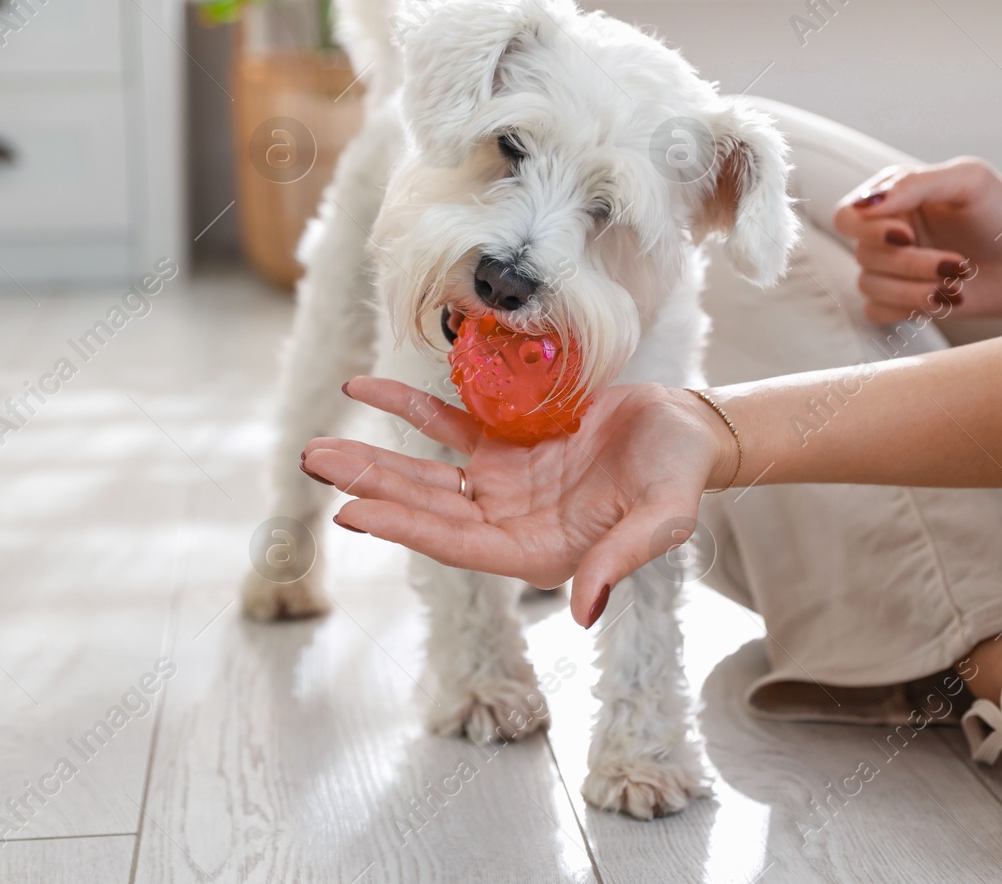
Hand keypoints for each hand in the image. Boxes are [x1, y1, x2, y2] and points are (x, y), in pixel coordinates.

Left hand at [301, 378, 733, 626]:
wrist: (688, 433)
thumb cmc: (679, 479)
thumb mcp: (661, 520)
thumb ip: (620, 561)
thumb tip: (585, 611)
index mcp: (536, 551)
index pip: (455, 542)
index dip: (404, 526)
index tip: (352, 512)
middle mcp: (508, 521)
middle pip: (426, 506)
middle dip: (369, 486)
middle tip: (313, 464)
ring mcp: (502, 483)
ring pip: (425, 472)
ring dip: (374, 457)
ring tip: (321, 447)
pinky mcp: (505, 445)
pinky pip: (447, 425)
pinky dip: (407, 408)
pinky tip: (366, 390)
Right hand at [832, 157, 1001, 323]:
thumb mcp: (968, 179)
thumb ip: (913, 183)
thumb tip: (865, 205)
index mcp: (896, 199)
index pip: (847, 216)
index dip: (869, 230)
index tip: (908, 234)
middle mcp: (889, 233)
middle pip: (862, 254)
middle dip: (909, 263)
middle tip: (957, 263)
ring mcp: (895, 270)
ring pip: (869, 286)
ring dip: (914, 289)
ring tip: (958, 284)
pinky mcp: (904, 302)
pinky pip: (876, 312)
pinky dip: (908, 309)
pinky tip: (945, 300)